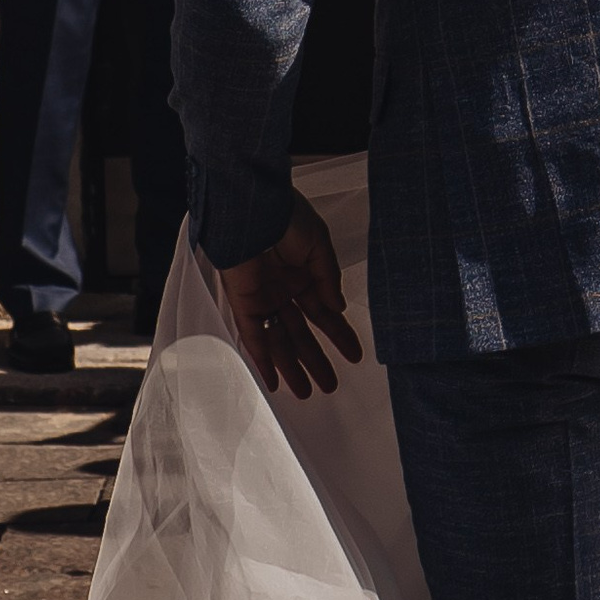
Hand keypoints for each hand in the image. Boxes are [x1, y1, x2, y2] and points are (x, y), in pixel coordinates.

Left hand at [218, 199, 360, 399]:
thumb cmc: (287, 218)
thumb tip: (338, 310)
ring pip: (280, 340)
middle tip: (330, 385)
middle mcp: (283, 289)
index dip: (339, 334)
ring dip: (292, 367)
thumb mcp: (319, 245)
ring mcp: (263, 298)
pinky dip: (263, 359)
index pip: (323, 312)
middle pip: (302, 334)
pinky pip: (254, 336)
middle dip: (316, 360)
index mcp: (303, 274)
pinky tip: (274, 381)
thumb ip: (328, 279)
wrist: (253, 208)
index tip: (355, 356)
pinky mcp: (244, 302)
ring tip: (307, 392)